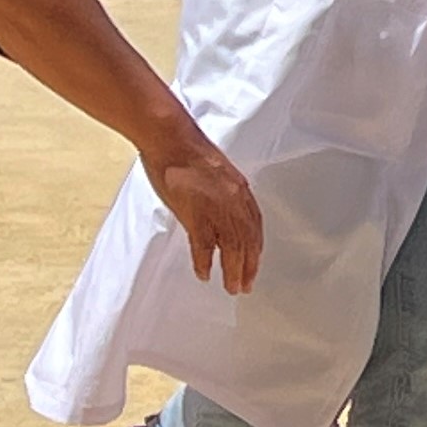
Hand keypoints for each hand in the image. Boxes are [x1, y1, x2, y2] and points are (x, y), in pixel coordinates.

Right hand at [143, 134, 264, 294]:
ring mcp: (216, 208)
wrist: (171, 138)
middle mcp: (234, 201)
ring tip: (232, 288)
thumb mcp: (216, 172)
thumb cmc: (187, 150)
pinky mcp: (195, 213)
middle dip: (249, 265)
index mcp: (240, 189)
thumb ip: (223, 192)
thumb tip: (220, 210)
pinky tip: (205, 274)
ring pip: (232, 247)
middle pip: (248, 240)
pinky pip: (204, 245)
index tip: (254, 263)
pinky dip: (205, 262)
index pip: (255, 226)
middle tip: (245, 286)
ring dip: (233, 270)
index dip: (256, 247)